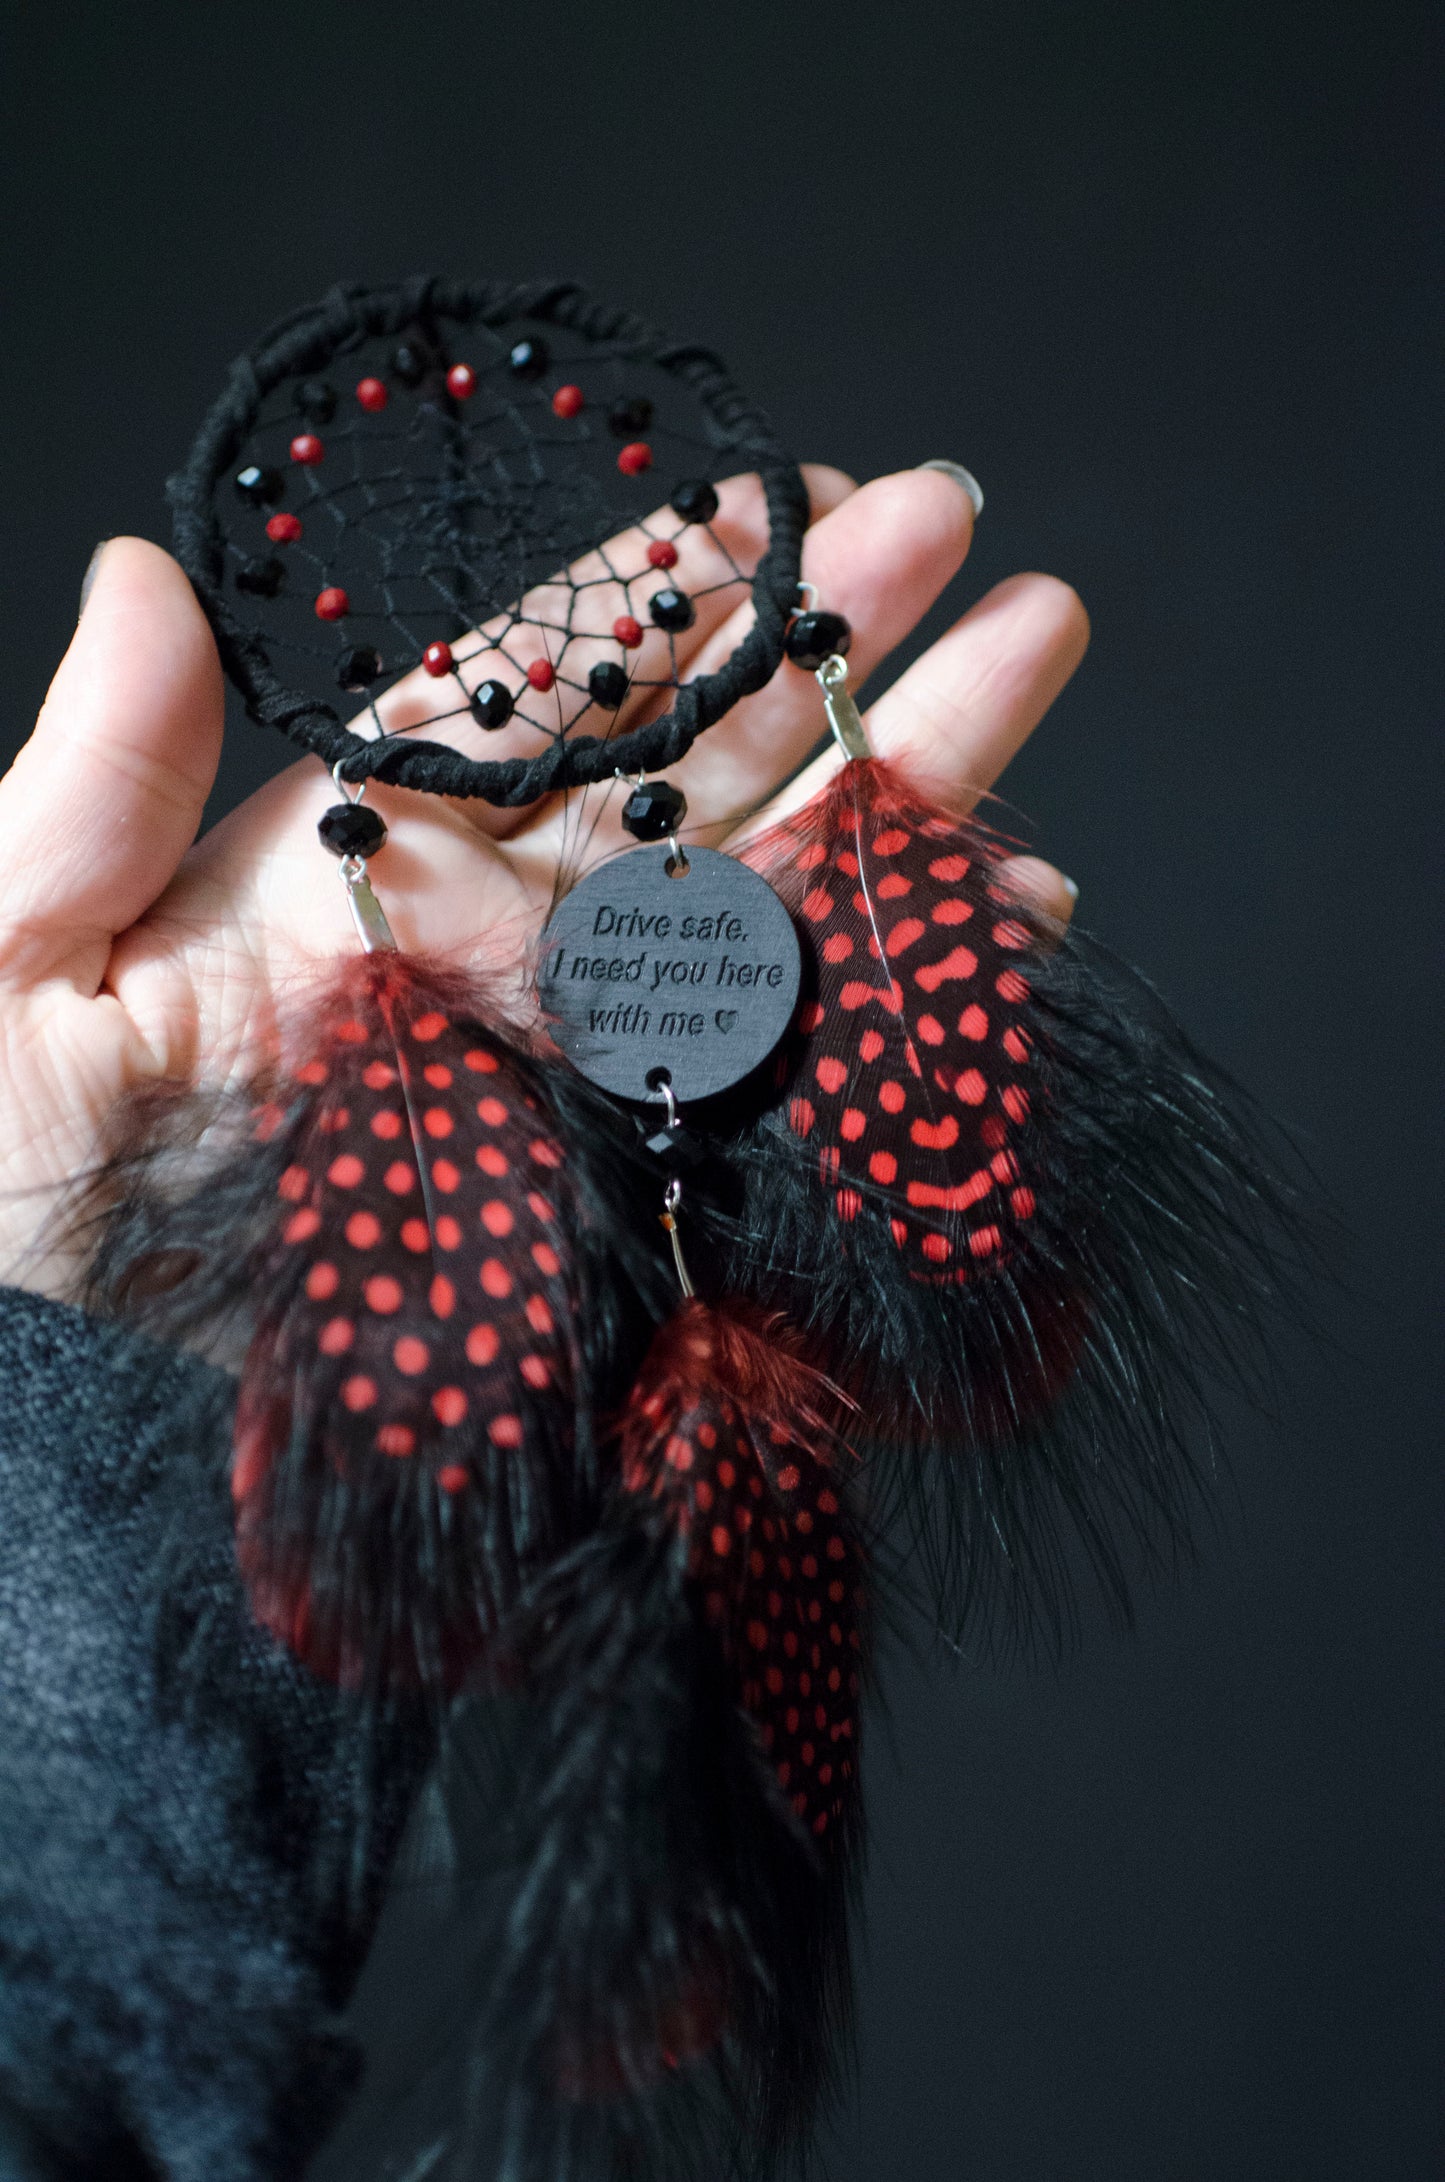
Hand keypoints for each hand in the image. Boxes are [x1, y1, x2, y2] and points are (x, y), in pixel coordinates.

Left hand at [0, 465, 1087, 1289]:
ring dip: (901, 781)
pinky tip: (1009, 913)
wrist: (65, 1494)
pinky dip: (903, 1002)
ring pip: (763, 908)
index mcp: (334, 888)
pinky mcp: (624, 1210)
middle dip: (820, 648)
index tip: (772, 495)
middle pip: (679, 781)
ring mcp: (564, 1088)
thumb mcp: (0, 993)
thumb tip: (152, 576)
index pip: (522, 707)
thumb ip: (88, 794)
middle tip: (956, 524)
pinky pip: (785, 1087)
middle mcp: (474, 969)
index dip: (650, 597)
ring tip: (1033, 654)